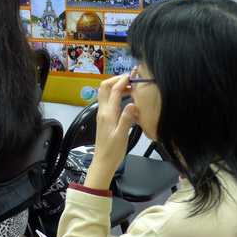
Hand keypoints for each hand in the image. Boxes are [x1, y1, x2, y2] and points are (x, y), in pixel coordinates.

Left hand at [85, 73, 136, 189]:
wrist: (103, 162)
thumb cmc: (113, 151)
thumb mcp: (122, 135)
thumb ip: (127, 119)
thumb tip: (133, 103)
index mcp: (108, 114)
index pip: (114, 90)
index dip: (123, 80)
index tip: (134, 75)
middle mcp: (103, 111)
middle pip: (104, 87)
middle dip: (116, 79)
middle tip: (130, 79)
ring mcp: (102, 114)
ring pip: (104, 93)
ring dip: (115, 86)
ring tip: (130, 87)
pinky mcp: (104, 118)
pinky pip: (107, 101)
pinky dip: (115, 94)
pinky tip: (126, 98)